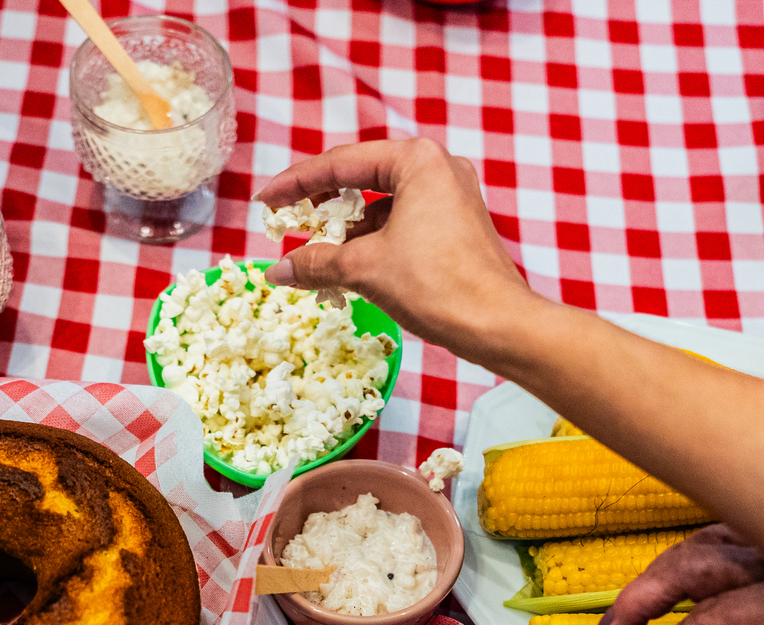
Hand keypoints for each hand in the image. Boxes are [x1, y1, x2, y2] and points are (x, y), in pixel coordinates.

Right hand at [256, 138, 535, 352]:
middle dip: (323, 206)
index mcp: (417, 160)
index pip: (341, 163)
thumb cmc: (437, 286)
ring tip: (316, 255)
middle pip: (362, 178)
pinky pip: (402, 223)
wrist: (497, 324)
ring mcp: (452, 196)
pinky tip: (351, 267)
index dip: (296, 183)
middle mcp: (438, 167)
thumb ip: (316, 262)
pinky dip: (374, 241)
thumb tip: (277, 271)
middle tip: (287, 223)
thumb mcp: (365, 269)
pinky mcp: (458, 225)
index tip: (266, 199)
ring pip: (383, 205)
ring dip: (347, 230)